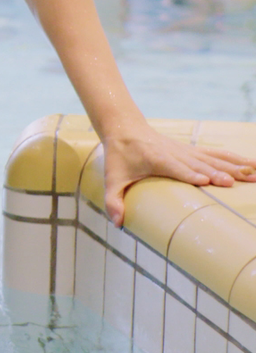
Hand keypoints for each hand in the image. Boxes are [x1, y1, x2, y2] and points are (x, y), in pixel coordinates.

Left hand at [101, 127, 255, 226]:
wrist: (125, 128)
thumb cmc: (119, 156)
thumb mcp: (112, 178)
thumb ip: (112, 200)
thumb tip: (118, 224)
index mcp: (154, 158)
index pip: (173, 166)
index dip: (188, 173)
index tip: (204, 180)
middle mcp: (173, 153)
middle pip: (197, 163)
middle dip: (215, 172)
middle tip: (233, 182)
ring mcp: (185, 151)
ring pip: (212, 159)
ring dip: (232, 166)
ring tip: (253, 174)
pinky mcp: (193, 151)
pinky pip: (217, 155)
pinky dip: (235, 159)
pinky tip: (253, 164)